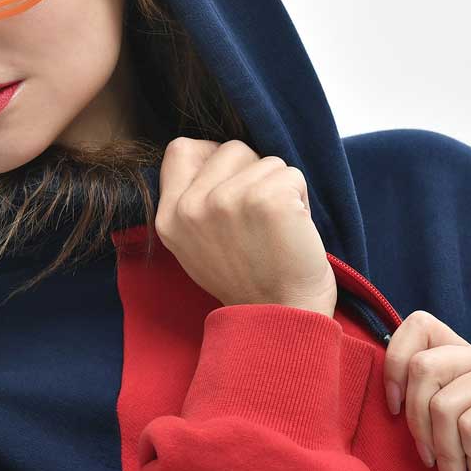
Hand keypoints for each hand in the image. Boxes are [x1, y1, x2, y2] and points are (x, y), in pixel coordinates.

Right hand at [154, 137, 336, 316]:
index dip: (211, 156)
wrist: (280, 320)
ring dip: (280, 187)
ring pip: (267, 160)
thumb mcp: (194, 244)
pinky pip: (292, 174)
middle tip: (259, 215)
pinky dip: (301, 198)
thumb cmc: (246, 279)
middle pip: (231, 149)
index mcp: (170, 217)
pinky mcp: (267, 201)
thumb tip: (211, 154)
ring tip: (276, 226)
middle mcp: (192, 206)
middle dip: (253, 172)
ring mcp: (228, 201)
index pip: (180, 149)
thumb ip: (192, 200)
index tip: (230, 182)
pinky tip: (293, 229)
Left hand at [383, 309, 470, 470]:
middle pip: (422, 367)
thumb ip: (431, 394)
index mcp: (469, 354)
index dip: (395, 363)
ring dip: (445, 453)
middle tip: (427, 457)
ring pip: (443, 405)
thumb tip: (389, 395)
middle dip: (416, 419)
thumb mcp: (456, 416)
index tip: (393, 407)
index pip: (420, 326)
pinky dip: (470, 462)